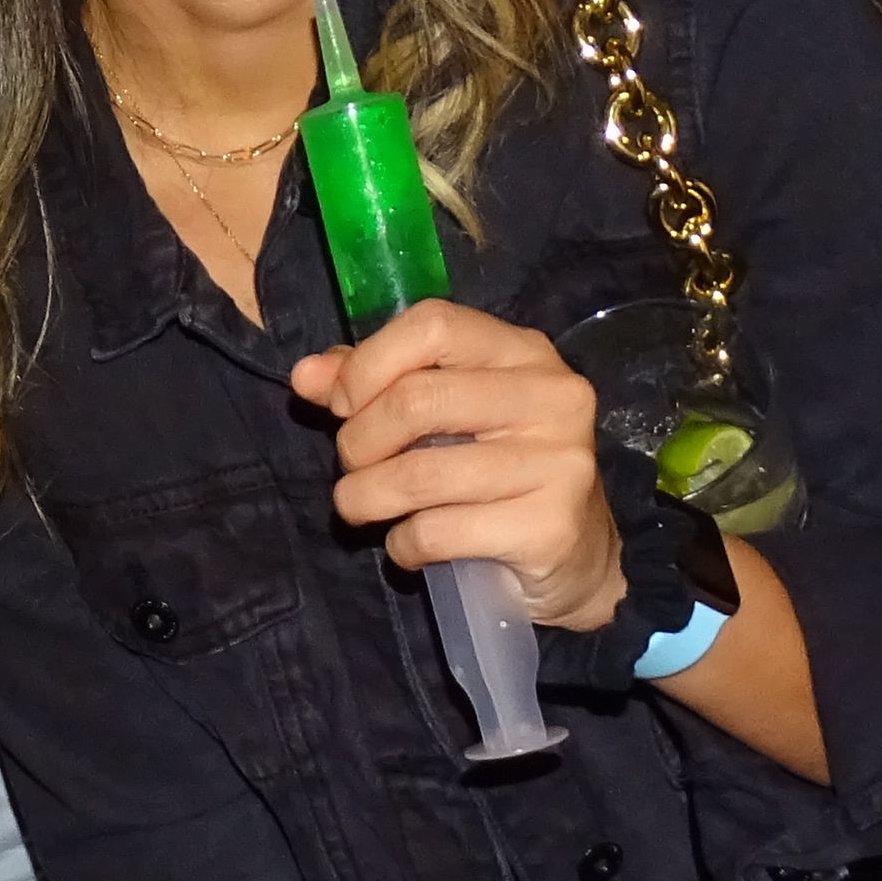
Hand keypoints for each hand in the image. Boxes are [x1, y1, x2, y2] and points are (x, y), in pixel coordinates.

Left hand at [294, 301, 625, 627]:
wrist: (575, 555)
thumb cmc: (497, 469)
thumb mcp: (444, 413)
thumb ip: (375, 383)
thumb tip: (306, 375)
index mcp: (523, 352)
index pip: (433, 324)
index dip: (368, 364)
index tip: (340, 405)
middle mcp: (551, 397)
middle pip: (417, 401)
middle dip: (358, 441)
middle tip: (351, 466)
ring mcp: (558, 463)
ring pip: (420, 475)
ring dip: (365, 498)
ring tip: (360, 507)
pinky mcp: (548, 527)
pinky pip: (438, 532)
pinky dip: (402, 544)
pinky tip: (407, 545)